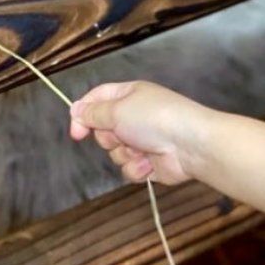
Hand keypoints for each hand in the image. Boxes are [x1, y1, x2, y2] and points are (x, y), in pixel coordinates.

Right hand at [69, 80, 213, 184]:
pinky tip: (150, 163)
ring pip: (115, 152)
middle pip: (103, 129)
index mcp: (127, 95)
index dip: (83, 114)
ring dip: (124, 153)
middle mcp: (133, 116)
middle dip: (109, 137)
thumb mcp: (117, 110)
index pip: (96, 99)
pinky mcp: (149, 163)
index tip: (76, 133)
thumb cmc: (153, 119)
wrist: (189, 145)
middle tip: (122, 135)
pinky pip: (129, 168)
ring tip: (141, 149)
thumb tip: (75, 109)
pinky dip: (137, 168)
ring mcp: (142, 140)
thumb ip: (93, 113)